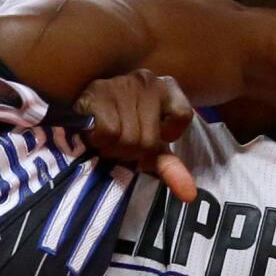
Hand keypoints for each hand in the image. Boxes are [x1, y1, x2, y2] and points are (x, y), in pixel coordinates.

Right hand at [75, 69, 195, 201]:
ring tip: (107, 141)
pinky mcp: (96, 91)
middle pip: (150, 139)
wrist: (86, 111)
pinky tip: (96, 135)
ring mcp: (121, 84)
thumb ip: (170, 168)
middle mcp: (146, 80)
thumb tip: (189, 195)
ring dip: (114, 150)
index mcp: (167, 87)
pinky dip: (100, 142)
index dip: (166, 134)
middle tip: (121, 145)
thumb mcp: (151, 146)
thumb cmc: (124, 127)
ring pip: (127, 138)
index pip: (183, 115)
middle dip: (133, 152)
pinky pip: (107, 132)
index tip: (154, 135)